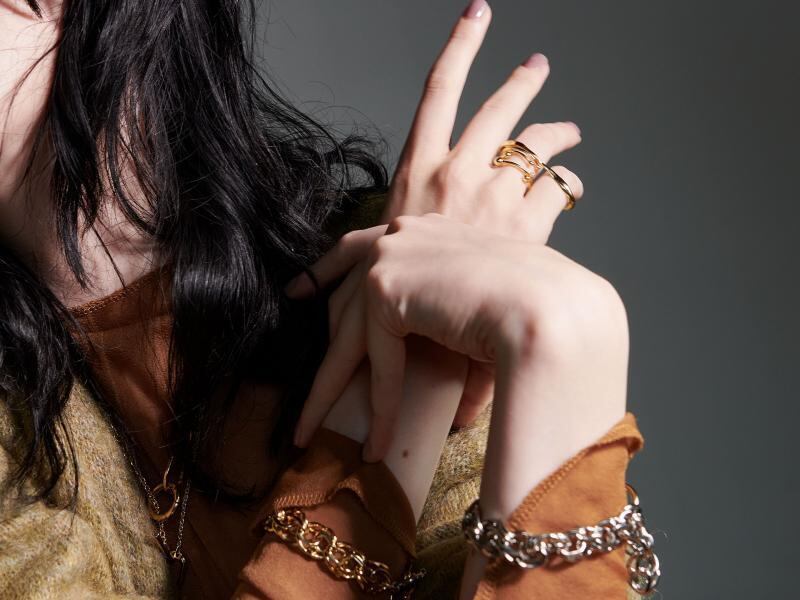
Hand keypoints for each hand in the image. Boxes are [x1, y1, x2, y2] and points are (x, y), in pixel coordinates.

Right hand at [287, 2, 582, 428]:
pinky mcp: (527, 224)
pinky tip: (571, 185)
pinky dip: (568, 184)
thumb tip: (307, 285)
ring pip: (537, 145)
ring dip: (556, 134)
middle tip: (537, 65)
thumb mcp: (366, 265)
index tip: (475, 16)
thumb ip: (356, 258)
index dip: (459, 49)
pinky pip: (558, 188)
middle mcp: (460, 171)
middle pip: (498, 109)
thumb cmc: (395, 298)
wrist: (430, 332)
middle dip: (520, 83)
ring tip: (570, 131)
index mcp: (419, 170)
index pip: (438, 92)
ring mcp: (497, 195)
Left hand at [289, 195, 625, 467]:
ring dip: (327, 392)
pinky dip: (379, 409)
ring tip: (310, 433)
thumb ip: (458, 350)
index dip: (325, 272)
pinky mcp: (387, 286)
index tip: (300, 292)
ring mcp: (391, 256)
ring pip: (346, 336)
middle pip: (342, 298)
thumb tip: (459, 412)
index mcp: (427, 230)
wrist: (555, 305)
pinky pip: (376, 361)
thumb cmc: (541, 310)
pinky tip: (377, 445)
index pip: (359, 246)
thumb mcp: (486, 318)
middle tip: (298, 381)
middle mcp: (402, 235)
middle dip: (317, 344)